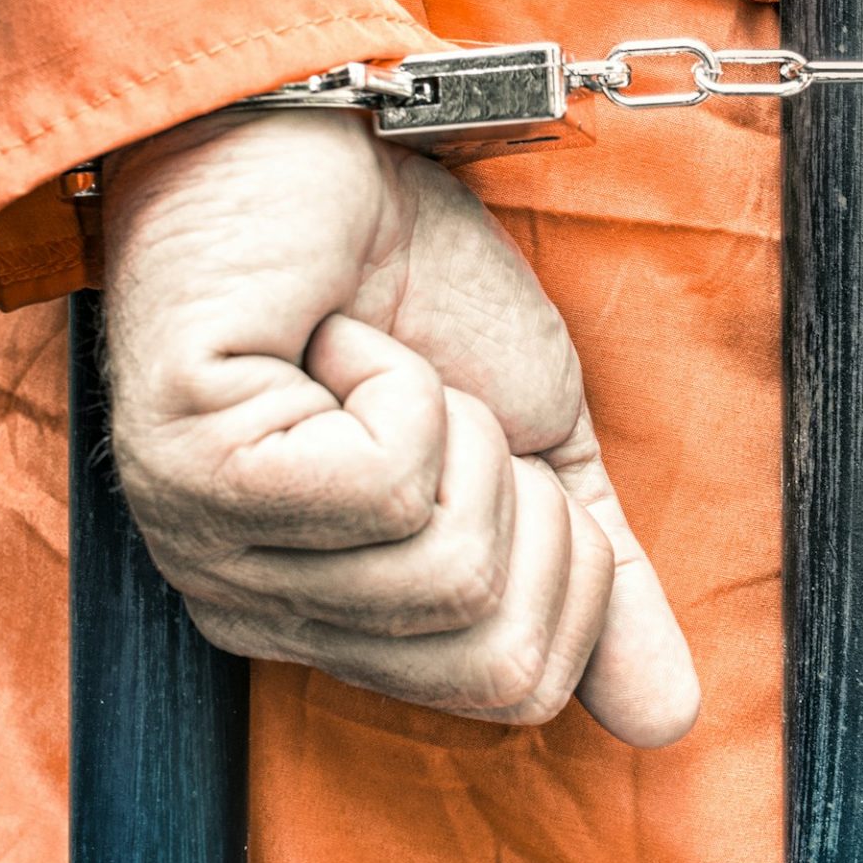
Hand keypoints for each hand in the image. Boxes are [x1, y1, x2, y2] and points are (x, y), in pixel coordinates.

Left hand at [101, 109, 698, 743]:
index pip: (516, 688)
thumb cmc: (418, 291)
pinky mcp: (192, 470)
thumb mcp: (543, 449)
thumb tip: (670, 718)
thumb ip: (600, 579)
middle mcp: (266, 616)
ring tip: (381, 367)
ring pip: (447, 567)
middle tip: (446, 409)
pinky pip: (386, 483)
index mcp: (346, 623)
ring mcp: (216, 552)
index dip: (568, 567)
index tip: (504, 454)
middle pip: (493, 656)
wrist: (326, 144)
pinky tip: (330, 341)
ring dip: (458, 428)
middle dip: (523, 503)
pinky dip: (402, 383)